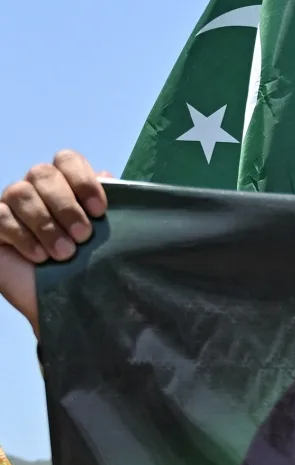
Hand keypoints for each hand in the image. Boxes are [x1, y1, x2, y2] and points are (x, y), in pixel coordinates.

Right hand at [0, 151, 108, 337]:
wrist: (70, 305)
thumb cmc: (92, 268)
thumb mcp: (109, 238)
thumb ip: (113, 209)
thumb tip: (109, 177)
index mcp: (67, 184)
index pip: (67, 159)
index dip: (83, 180)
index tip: (100, 211)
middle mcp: (37, 189)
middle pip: (42, 173)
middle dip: (66, 205)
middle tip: (83, 236)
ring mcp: (11, 205)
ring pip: (20, 192)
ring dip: (46, 224)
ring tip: (65, 254)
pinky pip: (0, 216)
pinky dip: (23, 236)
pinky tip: (39, 257)